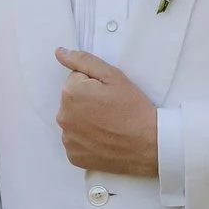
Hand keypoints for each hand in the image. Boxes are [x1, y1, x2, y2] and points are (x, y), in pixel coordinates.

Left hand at [54, 48, 161, 177]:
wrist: (149, 143)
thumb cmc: (133, 108)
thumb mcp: (113, 75)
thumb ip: (83, 61)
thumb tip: (59, 52)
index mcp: (70, 93)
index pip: (76, 80)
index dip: (94, 85)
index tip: (109, 95)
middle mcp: (63, 116)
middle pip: (72, 101)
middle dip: (87, 102)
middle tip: (110, 110)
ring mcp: (67, 139)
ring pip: (73, 121)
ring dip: (86, 121)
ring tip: (108, 125)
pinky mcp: (73, 156)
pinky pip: (76, 141)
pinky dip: (86, 140)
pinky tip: (103, 139)